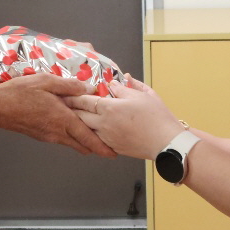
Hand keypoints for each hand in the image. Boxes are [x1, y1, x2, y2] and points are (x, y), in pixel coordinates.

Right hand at [0, 74, 116, 156]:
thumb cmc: (19, 92)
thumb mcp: (47, 81)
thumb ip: (70, 85)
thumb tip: (88, 88)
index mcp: (63, 120)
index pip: (88, 139)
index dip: (102, 147)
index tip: (114, 153)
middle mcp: (57, 133)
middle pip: (83, 146)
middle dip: (97, 147)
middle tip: (109, 144)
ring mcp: (48, 136)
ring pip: (72, 143)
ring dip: (84, 141)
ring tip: (94, 133)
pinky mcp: (41, 136)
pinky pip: (62, 139)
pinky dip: (71, 136)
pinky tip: (72, 124)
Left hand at [66, 79, 183, 159]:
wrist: (166, 143)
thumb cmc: (157, 117)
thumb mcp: (144, 95)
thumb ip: (126, 86)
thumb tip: (116, 81)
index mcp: (110, 108)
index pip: (84, 100)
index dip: (73, 96)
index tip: (64, 93)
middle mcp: (104, 124)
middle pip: (79, 116)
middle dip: (70, 109)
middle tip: (63, 104)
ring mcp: (107, 138)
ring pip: (85, 129)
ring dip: (79, 122)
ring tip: (73, 116)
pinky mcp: (112, 147)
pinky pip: (95, 139)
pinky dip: (90, 133)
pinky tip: (89, 130)